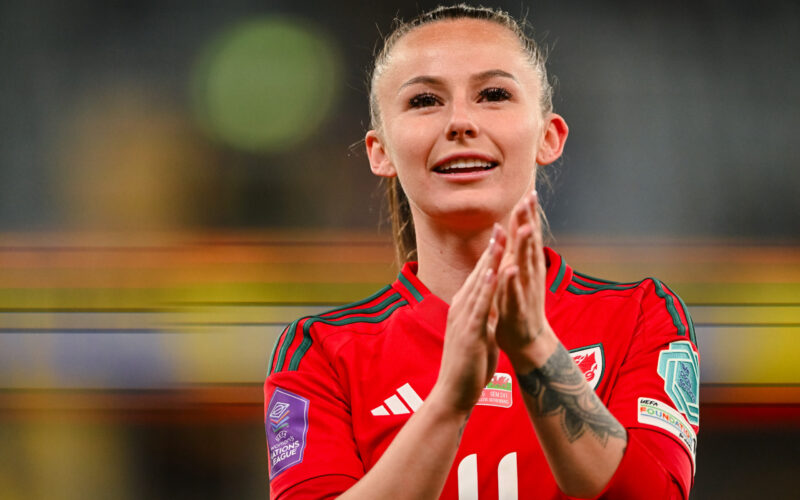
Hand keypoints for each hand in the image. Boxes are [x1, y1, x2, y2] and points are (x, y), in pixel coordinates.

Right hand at [432, 225, 504, 413]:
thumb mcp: (479, 331)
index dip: (494, 250)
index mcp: (467, 306)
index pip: (482, 272)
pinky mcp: (469, 332)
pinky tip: (494, 271)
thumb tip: (494, 300)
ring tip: (502, 235)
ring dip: (490, 258)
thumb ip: (484, 313)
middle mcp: (462, 306)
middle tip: (505, 218)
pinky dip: (487, 287)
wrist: (453, 393)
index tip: (505, 227)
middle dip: (494, 245)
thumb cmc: (468, 364)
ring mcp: (464, 318)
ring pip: (479, 282)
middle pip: (480, 270)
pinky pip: (480, 306)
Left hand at [495, 191, 554, 370]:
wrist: (527, 339)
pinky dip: (512, 281)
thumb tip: (520, 228)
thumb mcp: (518, 273)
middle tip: (530, 197)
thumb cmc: (520, 303)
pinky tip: (510, 270)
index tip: (529, 191)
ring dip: (525, 247)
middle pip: (529, 243)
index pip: (527, 235)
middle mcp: (529, 274)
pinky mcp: (517, 308)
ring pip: (525, 265)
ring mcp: (525, 290)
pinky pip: (514, 293)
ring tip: (525, 228)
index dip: (528, 214)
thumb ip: (518, 252)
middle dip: (529, 220)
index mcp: (526, 265)